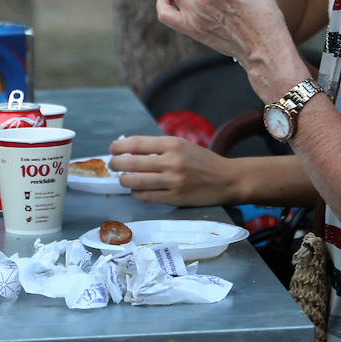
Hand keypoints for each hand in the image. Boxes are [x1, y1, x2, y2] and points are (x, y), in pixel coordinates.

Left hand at [107, 135, 236, 205]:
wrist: (228, 179)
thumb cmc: (202, 161)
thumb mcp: (183, 146)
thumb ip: (159, 147)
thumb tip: (129, 150)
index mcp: (173, 144)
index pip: (136, 143)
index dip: (119, 146)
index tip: (112, 149)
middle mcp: (172, 161)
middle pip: (131, 163)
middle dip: (116, 164)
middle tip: (112, 165)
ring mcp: (173, 181)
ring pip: (135, 181)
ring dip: (123, 180)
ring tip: (123, 179)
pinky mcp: (175, 198)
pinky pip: (146, 197)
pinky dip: (136, 193)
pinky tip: (136, 190)